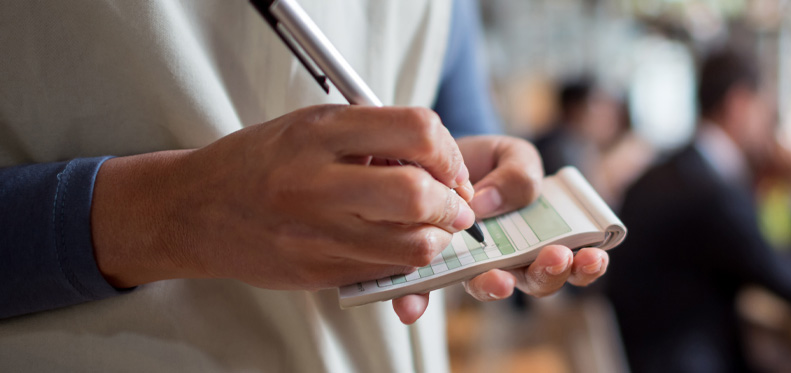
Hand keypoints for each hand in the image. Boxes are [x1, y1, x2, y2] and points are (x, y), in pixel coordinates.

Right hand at [92, 105, 476, 293]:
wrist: (193, 209)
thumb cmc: (260, 161)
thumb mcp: (311, 127)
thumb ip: (371, 136)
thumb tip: (439, 160)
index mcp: (320, 131)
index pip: (417, 130)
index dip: (447, 152)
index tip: (448, 165)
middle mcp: (316, 180)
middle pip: (419, 194)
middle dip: (452, 203)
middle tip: (455, 205)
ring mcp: (315, 230)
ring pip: (413, 244)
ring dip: (438, 239)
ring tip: (433, 228)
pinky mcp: (316, 269)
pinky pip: (387, 270)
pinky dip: (407, 260)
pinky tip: (399, 244)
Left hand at [389, 136, 610, 323]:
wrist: (438, 156)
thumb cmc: (488, 162)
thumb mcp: (512, 155)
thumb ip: (518, 175)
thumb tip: (488, 204)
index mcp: (544, 237)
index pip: (575, 260)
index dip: (588, 266)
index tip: (592, 256)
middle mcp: (514, 260)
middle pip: (540, 282)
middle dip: (551, 274)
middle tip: (556, 258)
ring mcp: (476, 266)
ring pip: (490, 288)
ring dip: (497, 289)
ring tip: (500, 280)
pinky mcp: (435, 267)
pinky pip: (429, 290)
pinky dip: (419, 300)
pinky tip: (411, 305)